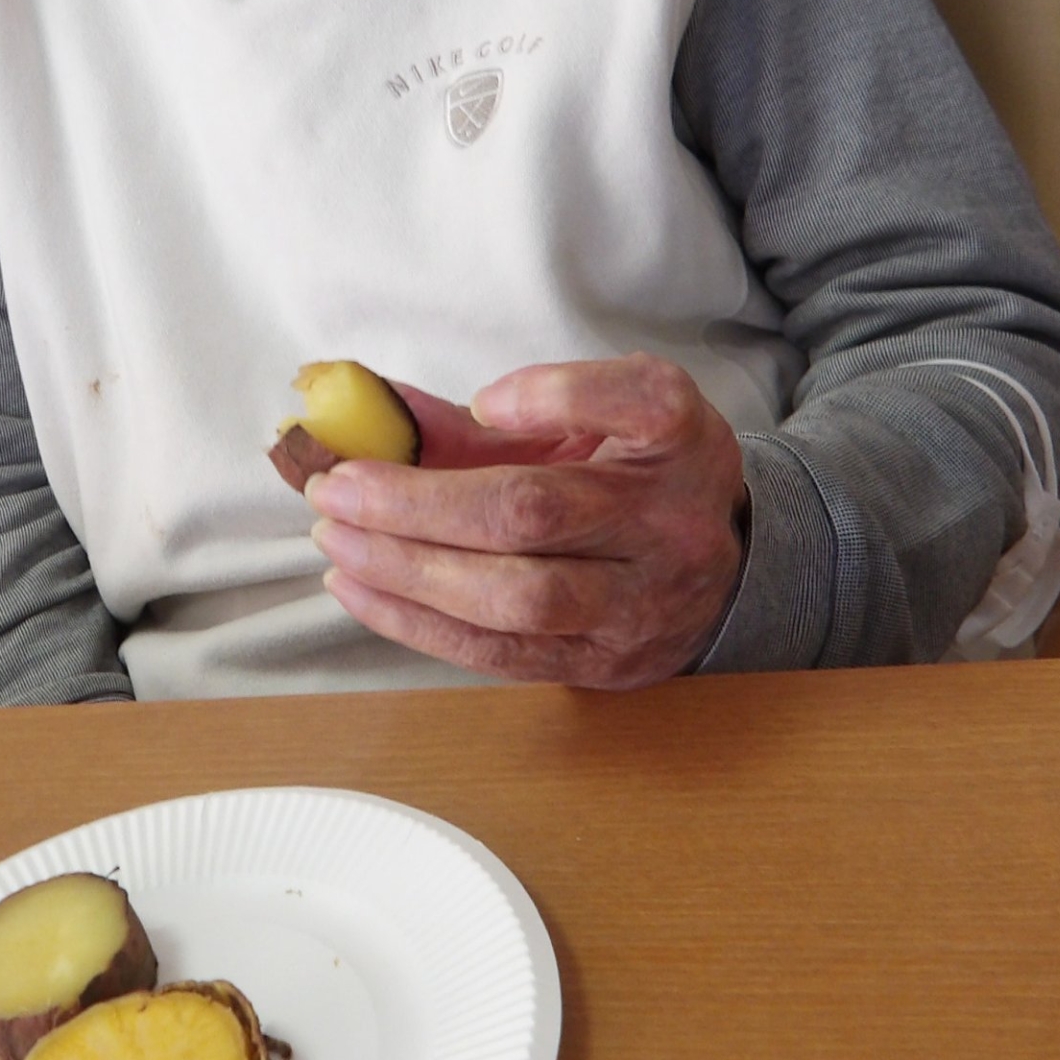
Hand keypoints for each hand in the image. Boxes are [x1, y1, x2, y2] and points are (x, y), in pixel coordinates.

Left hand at [307, 354, 747, 687]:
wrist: (722, 576)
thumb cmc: (636, 474)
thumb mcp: (598, 418)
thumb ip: (500, 409)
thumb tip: (369, 406)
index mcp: (677, 437)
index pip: (641, 402)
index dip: (556, 396)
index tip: (485, 400)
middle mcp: (669, 522)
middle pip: (537, 513)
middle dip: (420, 503)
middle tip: (337, 487)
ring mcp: (639, 604)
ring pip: (518, 598)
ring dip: (407, 570)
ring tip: (336, 540)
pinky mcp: (602, 664)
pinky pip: (499, 652)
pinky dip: (416, 622)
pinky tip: (357, 588)